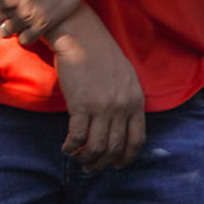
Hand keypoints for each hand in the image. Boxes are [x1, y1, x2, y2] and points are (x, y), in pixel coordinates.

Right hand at [49, 13, 144, 169]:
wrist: (80, 36)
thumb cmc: (100, 52)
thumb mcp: (126, 76)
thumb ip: (128, 99)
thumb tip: (123, 121)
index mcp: (135, 101)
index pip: (136, 140)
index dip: (126, 157)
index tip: (116, 164)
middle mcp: (122, 107)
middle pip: (115, 147)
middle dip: (103, 162)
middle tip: (92, 166)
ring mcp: (102, 107)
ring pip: (96, 146)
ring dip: (87, 159)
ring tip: (79, 160)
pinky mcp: (80, 105)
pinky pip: (78, 136)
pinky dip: (71, 147)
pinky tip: (66, 148)